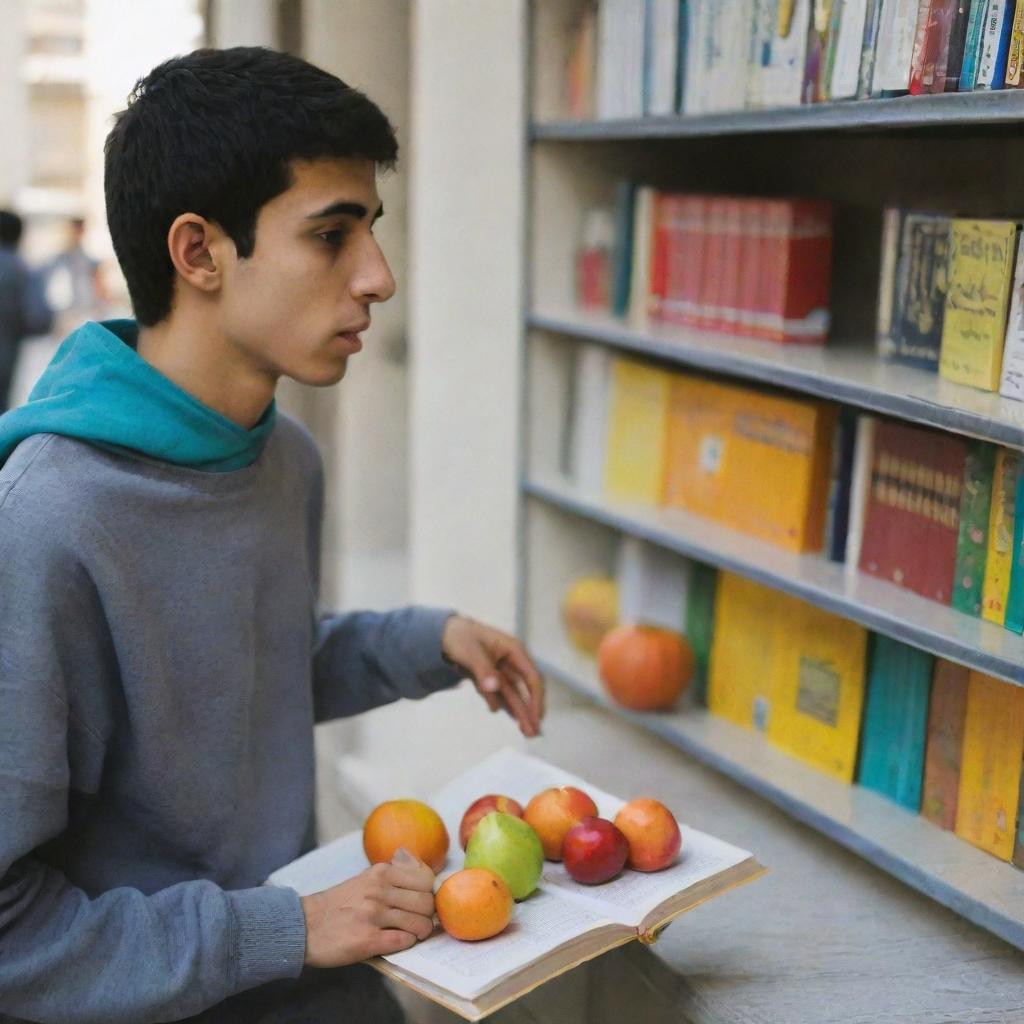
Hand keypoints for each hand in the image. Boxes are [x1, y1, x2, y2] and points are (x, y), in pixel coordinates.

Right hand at [300, 848, 435, 966]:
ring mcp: (373, 915)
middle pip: (426, 902)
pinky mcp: (367, 940)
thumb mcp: (365, 879)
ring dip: (419, 932)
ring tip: (412, 934)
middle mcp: (378, 890)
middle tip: (419, 921)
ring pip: (419, 923)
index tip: (424, 902)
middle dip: (427, 915)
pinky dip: (407, 943)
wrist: (304, 926)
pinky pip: (404, 941)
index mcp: (380, 872)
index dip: (430, 893)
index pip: (426, 879)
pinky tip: (398, 942)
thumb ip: (392, 872)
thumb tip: (415, 862)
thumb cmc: (338, 904)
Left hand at [442, 615, 544, 737]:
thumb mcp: (470, 651)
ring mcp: (500, 670)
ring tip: (524, 732)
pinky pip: (497, 693)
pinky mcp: (489, 677)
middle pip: (525, 689)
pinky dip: (498, 703)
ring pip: (513, 694)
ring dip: (517, 712)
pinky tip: (497, 710)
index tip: (535, 717)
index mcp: (514, 650)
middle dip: (529, 711)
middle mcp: (511, 661)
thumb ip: (483, 669)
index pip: (532, 678)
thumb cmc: (459, 635)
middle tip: (533, 733)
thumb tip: (494, 687)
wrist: (442, 632)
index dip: (536, 699)